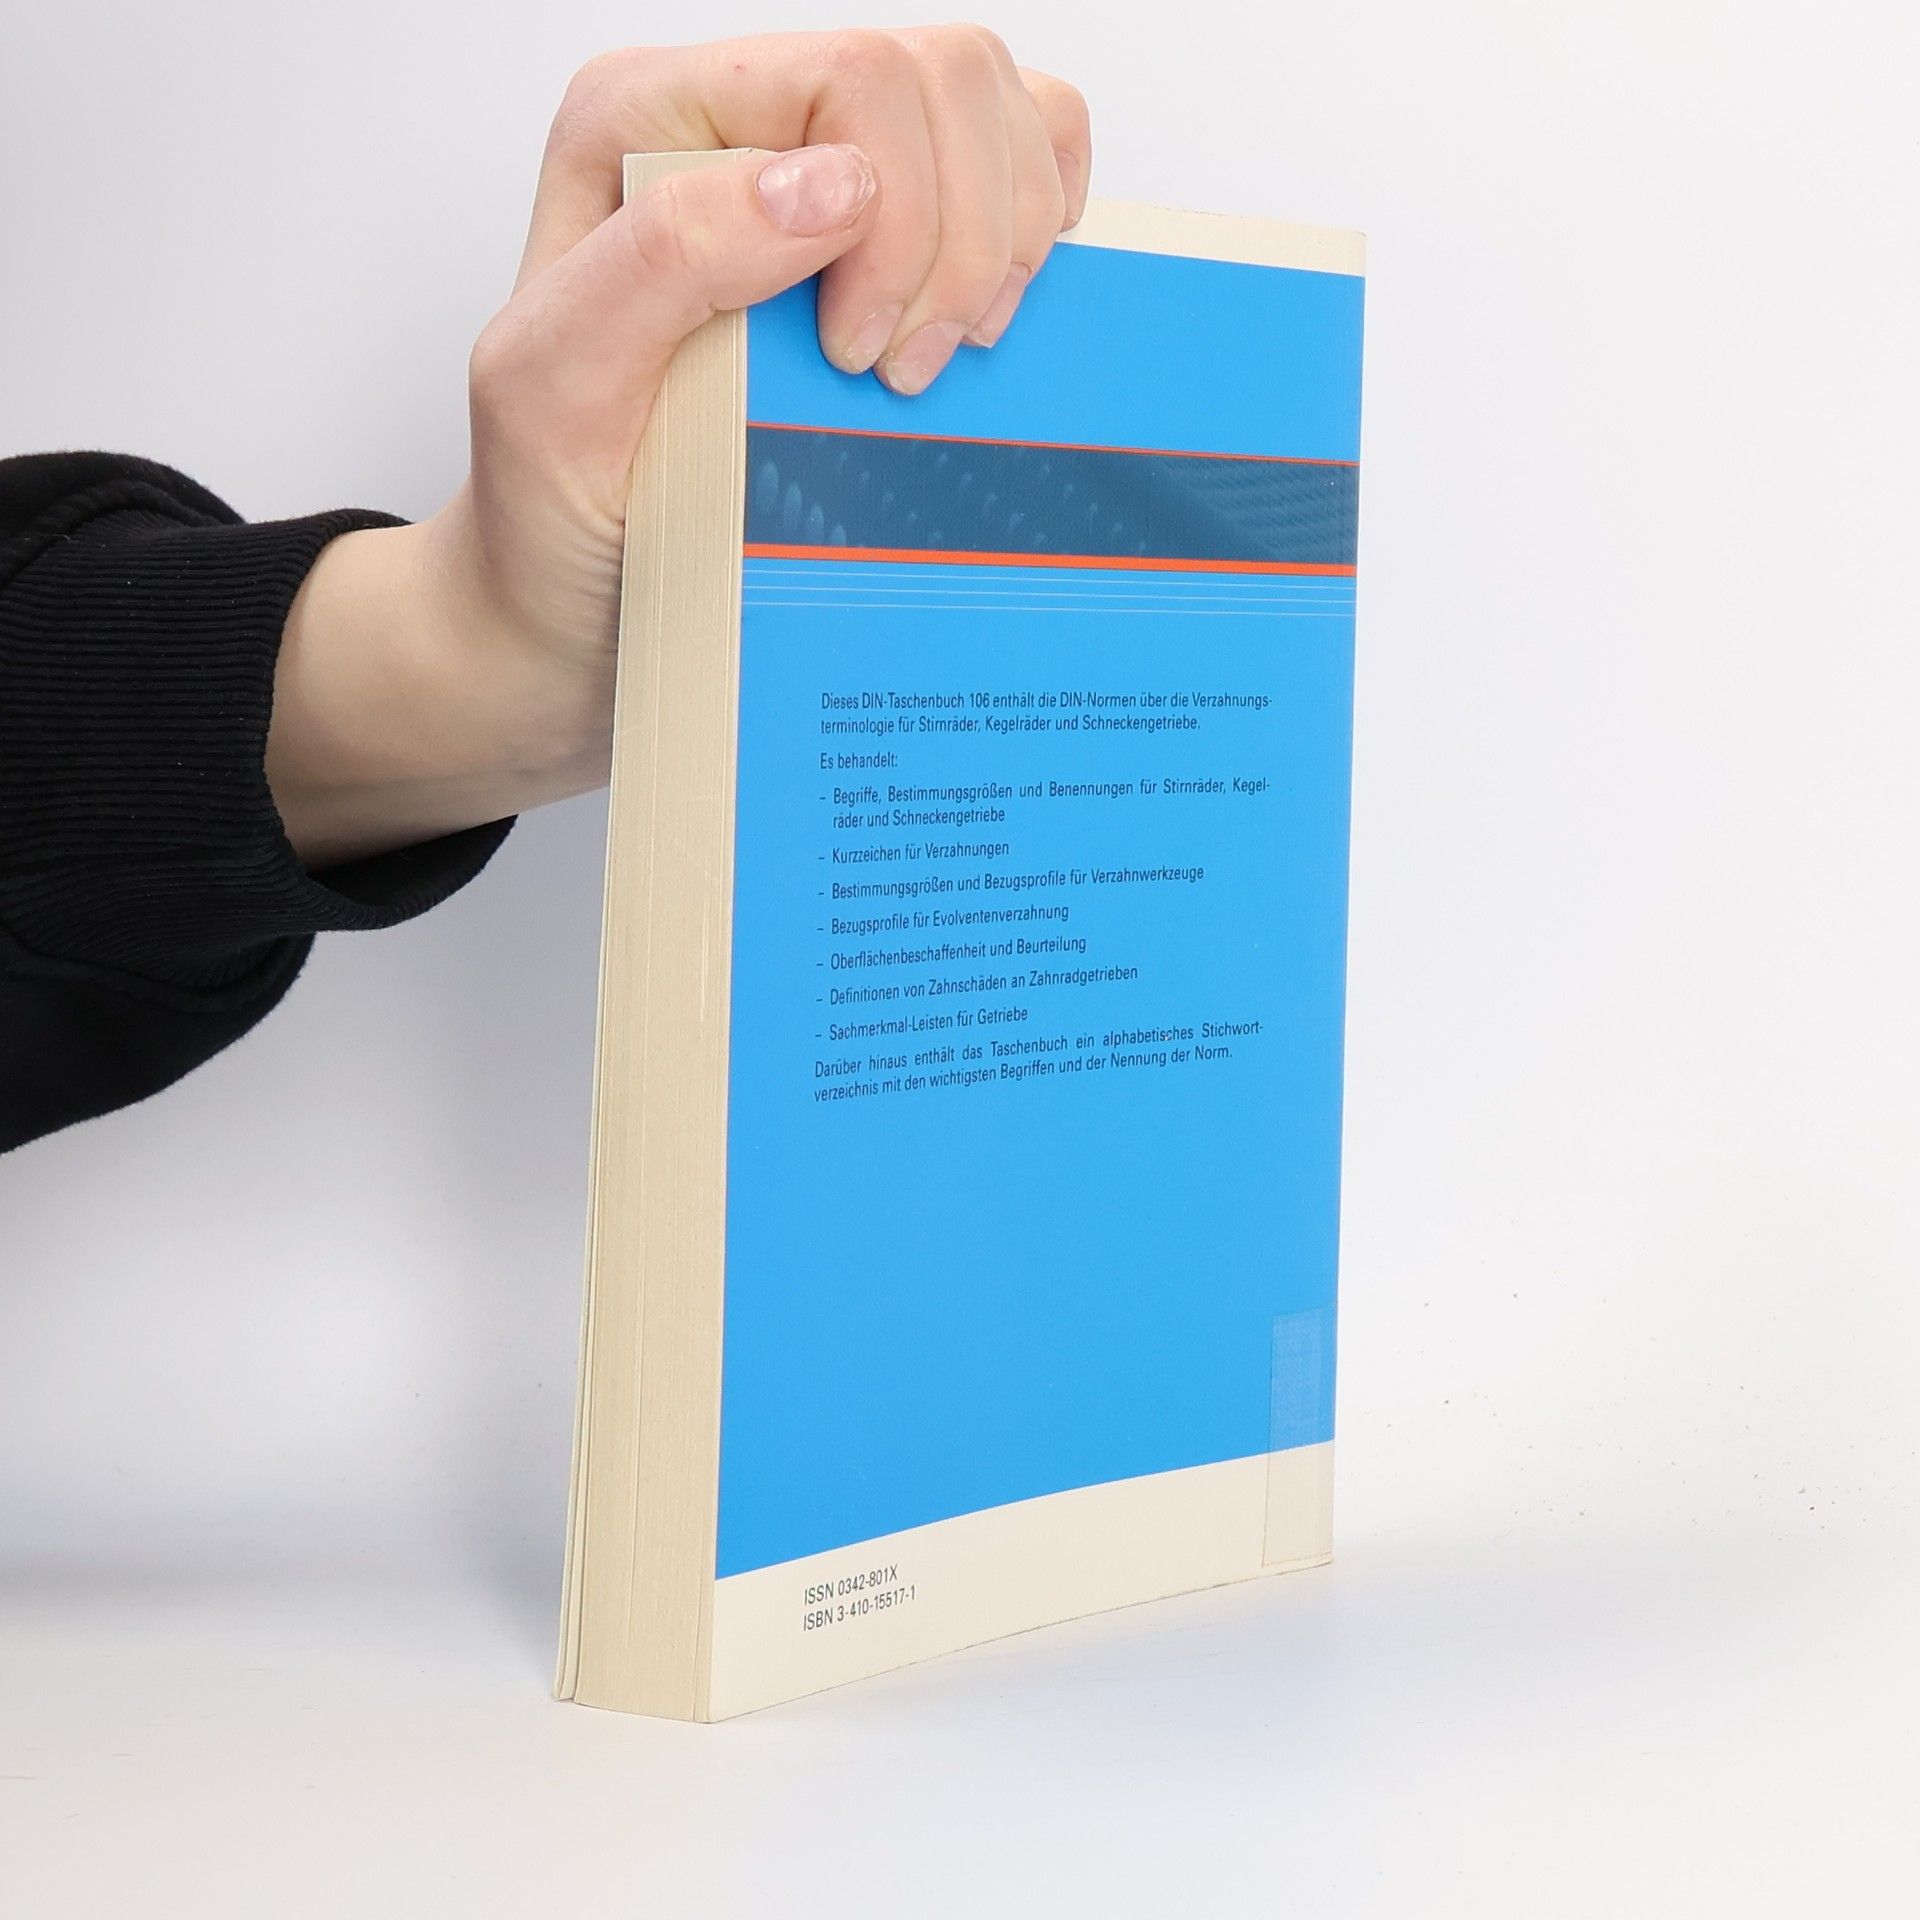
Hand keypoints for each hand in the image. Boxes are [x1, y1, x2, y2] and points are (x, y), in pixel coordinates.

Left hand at [268, 28, 1090, 867]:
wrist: (575, 603)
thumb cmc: (554, 509)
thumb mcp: (556, 392)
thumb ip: (666, 259)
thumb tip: (834, 184)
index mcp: (655, 122)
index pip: (857, 83)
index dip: (902, 222)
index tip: (855, 362)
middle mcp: (746, 125)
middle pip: (947, 81)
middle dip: (961, 241)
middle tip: (899, 376)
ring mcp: (829, 177)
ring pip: (1002, 111)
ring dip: (1002, 247)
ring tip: (932, 363)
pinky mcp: (898, 242)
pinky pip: (1028, 167)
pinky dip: (1040, 232)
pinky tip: (979, 322)